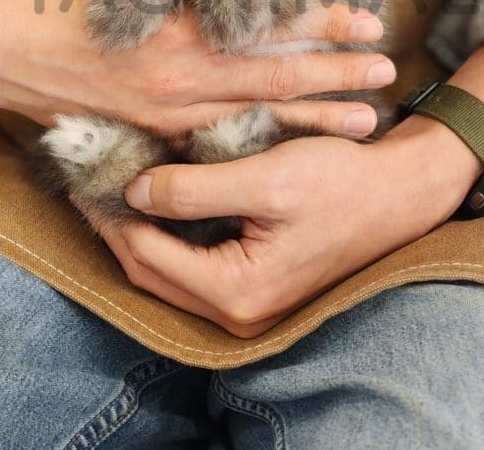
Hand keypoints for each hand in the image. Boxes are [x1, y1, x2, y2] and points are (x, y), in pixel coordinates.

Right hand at [0, 0, 395, 130]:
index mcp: (177, 27)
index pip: (265, 27)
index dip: (319, 24)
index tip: (365, 19)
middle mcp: (181, 77)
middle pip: (275, 80)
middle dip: (336, 77)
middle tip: (386, 73)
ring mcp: (168, 113)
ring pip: (254, 118)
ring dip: (312, 118)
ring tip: (363, 124)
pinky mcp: (152, 133)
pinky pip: (215, 140)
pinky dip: (259, 141)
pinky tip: (290, 147)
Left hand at [102, 117, 478, 335]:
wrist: (398, 193)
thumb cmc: (341, 180)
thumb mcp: (267, 175)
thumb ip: (196, 188)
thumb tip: (133, 191)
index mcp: (238, 291)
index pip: (146, 254)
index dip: (110, 212)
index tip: (85, 171)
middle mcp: (238, 312)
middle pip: (150, 272)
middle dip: (115, 226)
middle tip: (89, 179)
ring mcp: (247, 306)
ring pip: (168, 273)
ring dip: (139, 232)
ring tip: (115, 184)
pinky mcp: (256, 289)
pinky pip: (193, 268)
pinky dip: (168, 237)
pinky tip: (158, 200)